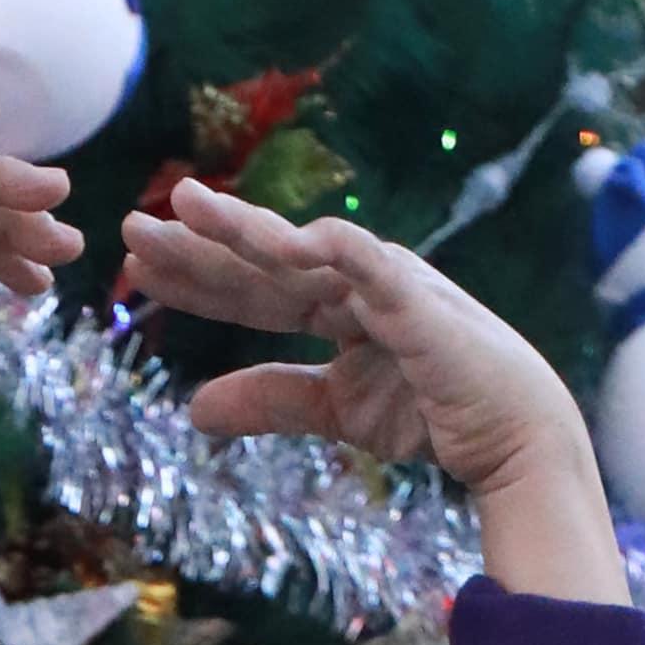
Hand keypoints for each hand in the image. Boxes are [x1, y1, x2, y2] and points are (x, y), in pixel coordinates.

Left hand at [119, 177, 625, 604]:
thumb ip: (270, 400)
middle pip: (262, 262)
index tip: (137, 270)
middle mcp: (352, 280)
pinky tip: (288, 238)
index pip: (251, 288)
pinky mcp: (417, 302)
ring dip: (246, 229)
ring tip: (190, 207)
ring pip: (302, 251)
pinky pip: (368, 264)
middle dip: (199, 244)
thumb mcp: (333, 410)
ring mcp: (384, 283)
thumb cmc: (433, 412)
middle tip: (133, 225)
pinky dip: (333, 248)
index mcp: (333, 304)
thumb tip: (192, 411)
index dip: (196, 278)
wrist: (511, 438)